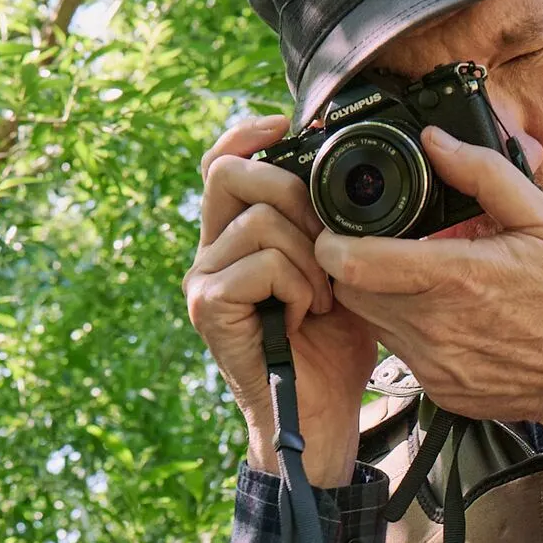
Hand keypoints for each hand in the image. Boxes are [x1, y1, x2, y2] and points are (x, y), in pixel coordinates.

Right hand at [184, 114, 378, 486]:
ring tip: (322, 298)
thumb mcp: (339, 270)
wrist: (320, 420)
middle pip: (231, 173)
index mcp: (233, 238)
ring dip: (309, 256)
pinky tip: (305, 316)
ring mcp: (202, 281)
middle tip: (325, 244)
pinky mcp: (208, 308)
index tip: (286, 123)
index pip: (221, 161)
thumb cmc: (332, 350)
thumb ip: (327, 224)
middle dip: (294, 194)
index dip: (247, 132)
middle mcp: (208, 255)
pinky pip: (261, 263)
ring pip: (259, 220)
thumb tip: (338, 170)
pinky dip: (297, 285)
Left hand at [316, 127, 542, 439]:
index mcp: (457, 278)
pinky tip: (448, 316)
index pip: (354, 264)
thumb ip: (485, 175)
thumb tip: (436, 140)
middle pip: (351, 293)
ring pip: (373, 324)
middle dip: (352, 267)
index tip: (336, 227)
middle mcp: (436, 328)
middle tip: (375, 245)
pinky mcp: (441, 391)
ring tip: (417, 277)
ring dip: (381, 298)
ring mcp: (436, 365)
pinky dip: (411, 331)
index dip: (332, 242)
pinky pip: (402, 354)